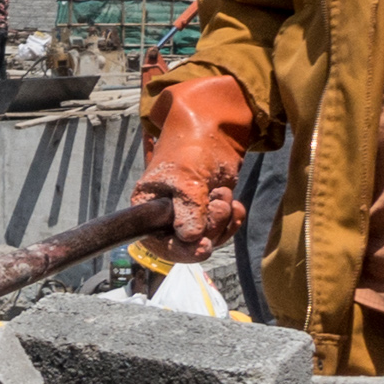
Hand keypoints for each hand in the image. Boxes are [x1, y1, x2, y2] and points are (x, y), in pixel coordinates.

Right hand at [135, 70, 270, 249]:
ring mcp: (189, 218)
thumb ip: (187, 210)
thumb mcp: (186, 178)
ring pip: (208, 239)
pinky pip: (223, 231)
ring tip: (221, 193)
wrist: (216, 133)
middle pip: (188, 245)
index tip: (202, 246)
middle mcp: (166, 218)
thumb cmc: (190, 148)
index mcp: (148, 208)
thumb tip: (190, 239)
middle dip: (209, 226)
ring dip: (223, 218)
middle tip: (217, 201)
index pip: (157, 243)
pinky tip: (235, 204)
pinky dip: (233, 219)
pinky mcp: (208, 215)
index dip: (179, 250)